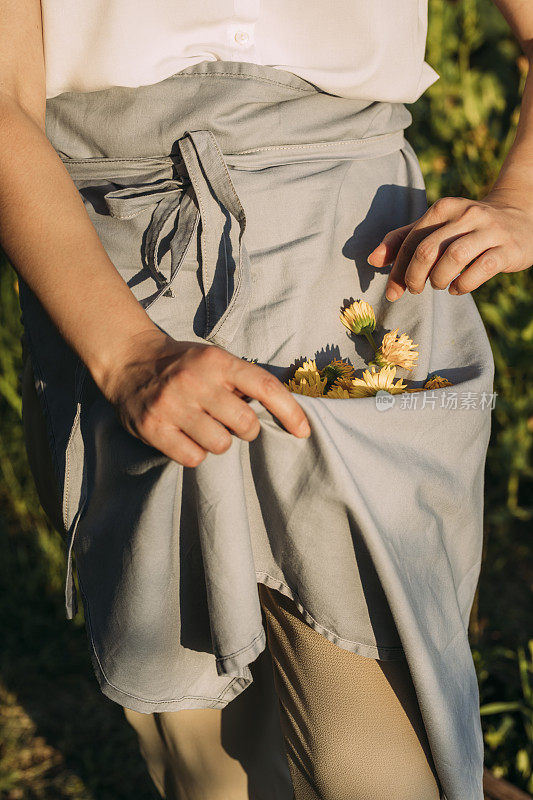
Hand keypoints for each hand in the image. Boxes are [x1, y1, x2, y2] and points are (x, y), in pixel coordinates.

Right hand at [99, 329, 311, 467]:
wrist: (129, 360)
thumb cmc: (182, 364)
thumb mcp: (213, 359)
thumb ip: (242, 381)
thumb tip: (282, 410)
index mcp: (217, 361)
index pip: (265, 387)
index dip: (290, 412)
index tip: (303, 431)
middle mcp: (195, 381)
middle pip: (245, 424)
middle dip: (245, 430)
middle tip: (231, 423)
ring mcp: (172, 405)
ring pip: (221, 445)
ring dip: (219, 442)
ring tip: (204, 428)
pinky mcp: (153, 427)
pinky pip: (192, 458)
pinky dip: (195, 454)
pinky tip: (186, 438)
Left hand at [366, 192, 532, 299]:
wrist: (522, 214)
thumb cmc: (468, 226)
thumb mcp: (437, 226)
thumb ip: (404, 239)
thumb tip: (372, 259)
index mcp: (444, 208)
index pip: (411, 240)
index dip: (397, 269)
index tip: (393, 291)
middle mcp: (466, 215)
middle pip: (428, 249)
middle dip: (414, 276)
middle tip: (415, 289)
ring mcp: (489, 231)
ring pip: (454, 258)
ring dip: (439, 279)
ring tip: (439, 285)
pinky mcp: (507, 249)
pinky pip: (481, 269)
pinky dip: (463, 284)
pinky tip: (457, 288)